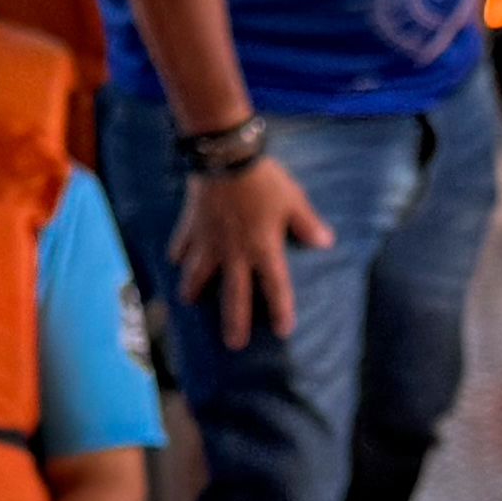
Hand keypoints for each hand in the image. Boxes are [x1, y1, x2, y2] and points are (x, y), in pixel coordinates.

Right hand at [170, 144, 331, 348]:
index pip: (275, 288)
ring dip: (193, 291)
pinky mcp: (189, 227)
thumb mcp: (292, 200)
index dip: (280, 310)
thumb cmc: (264, 179)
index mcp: (263, 249)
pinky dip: (177, 255)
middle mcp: (234, 254)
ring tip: (189, 301)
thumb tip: (326, 242)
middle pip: (233, 297)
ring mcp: (208, 243)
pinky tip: (174, 261)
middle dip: (234, 323)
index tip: (283, 330)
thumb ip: (307, 224)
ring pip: (196, 277)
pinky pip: (180, 248)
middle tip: (234, 344)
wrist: (225, 156)